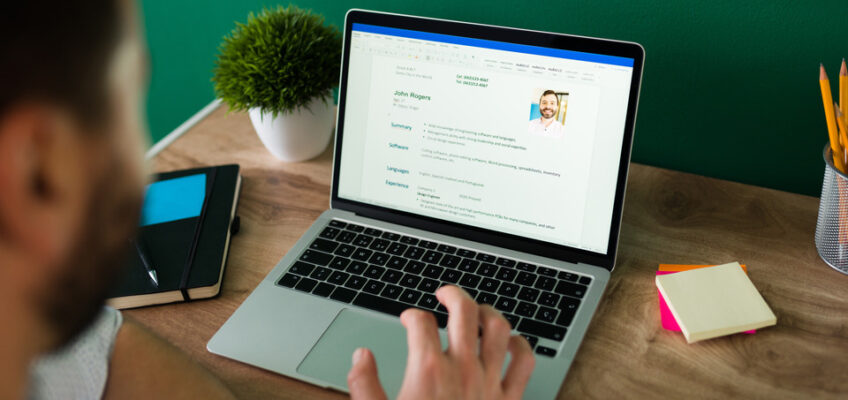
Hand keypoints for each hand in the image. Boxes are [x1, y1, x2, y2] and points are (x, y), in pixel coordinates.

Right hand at [347, 285, 534, 399]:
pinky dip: (521, 344)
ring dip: (488, 311)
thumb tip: (361, 356)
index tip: (407, 319)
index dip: (410, 314)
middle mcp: (463, 369)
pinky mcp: (510, 399)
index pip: (420, 322)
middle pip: (464, 311)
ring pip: (499, 328)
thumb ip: (364, 385)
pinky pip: (525, 361)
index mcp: (428, 371)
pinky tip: (511, 341)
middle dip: (452, 294)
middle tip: (444, 293)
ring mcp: (490, 383)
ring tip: (477, 310)